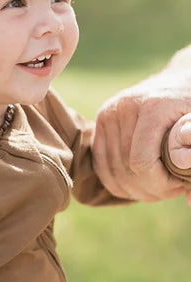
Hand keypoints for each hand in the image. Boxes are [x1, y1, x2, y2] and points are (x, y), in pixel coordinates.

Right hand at [93, 69, 190, 202]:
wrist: (179, 81)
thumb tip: (190, 199)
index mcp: (153, 106)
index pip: (141, 162)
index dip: (159, 184)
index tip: (179, 185)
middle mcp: (124, 106)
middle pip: (125, 168)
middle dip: (148, 189)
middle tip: (170, 189)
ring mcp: (109, 112)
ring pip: (111, 170)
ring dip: (133, 188)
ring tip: (156, 186)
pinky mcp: (101, 118)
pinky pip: (100, 162)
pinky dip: (116, 181)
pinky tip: (136, 185)